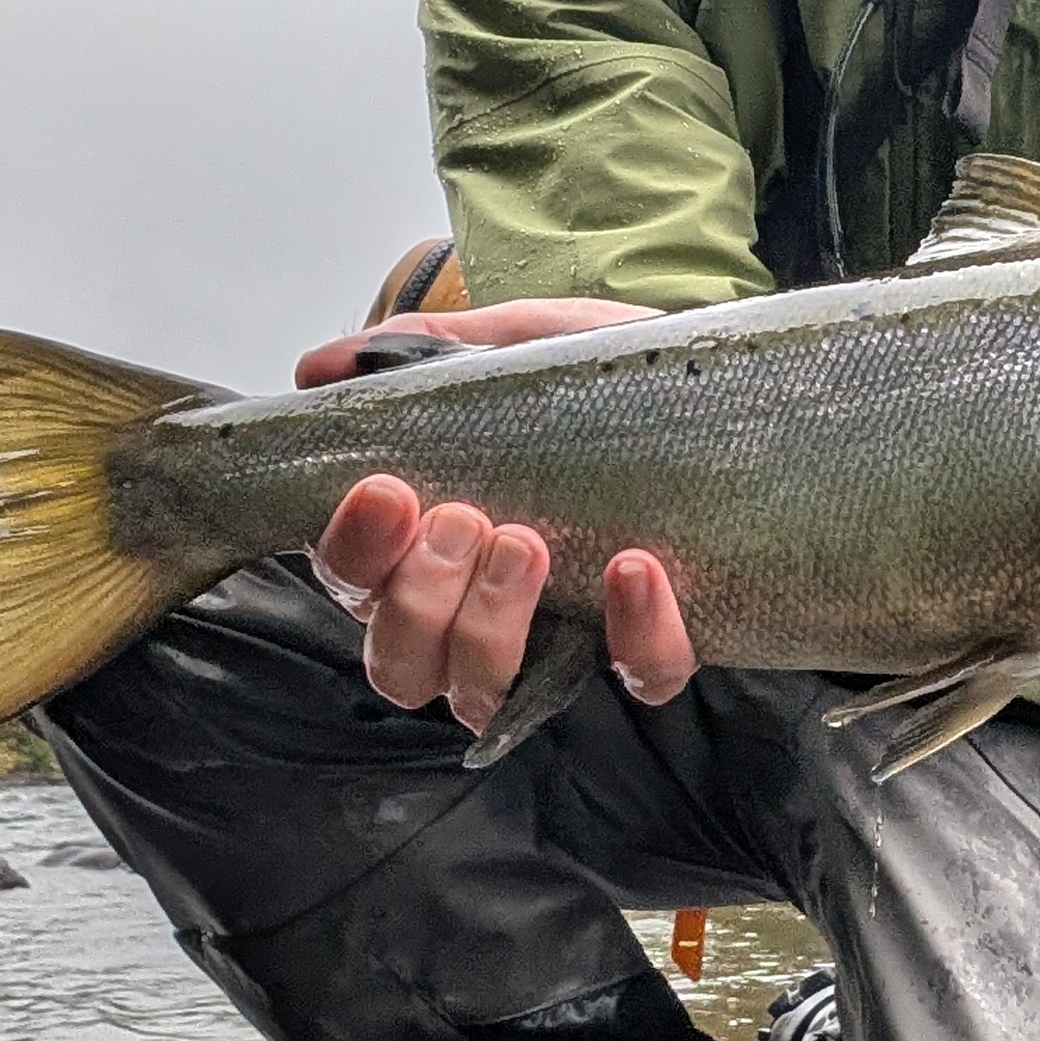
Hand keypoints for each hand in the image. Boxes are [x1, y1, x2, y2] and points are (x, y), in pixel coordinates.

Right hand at [302, 299, 693, 730]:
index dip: (352, 552)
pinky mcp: (654, 640)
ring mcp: (565, 636)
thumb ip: (427, 353)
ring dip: (490, 628)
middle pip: (402, 666)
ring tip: (528, 544)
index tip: (386, 490)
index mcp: (425, 546)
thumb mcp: (517, 345)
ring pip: (484, 695)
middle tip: (463, 520)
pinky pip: (638, 676)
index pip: (352, 584)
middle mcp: (478, 609)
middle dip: (417, 601)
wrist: (717, 372)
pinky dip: (633, 634)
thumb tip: (322, 367)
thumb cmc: (601, 377)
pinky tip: (633, 569)